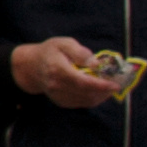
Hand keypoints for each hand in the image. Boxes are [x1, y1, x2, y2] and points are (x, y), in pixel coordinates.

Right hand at [11, 36, 132, 103]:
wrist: (31, 67)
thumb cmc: (50, 52)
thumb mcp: (64, 43)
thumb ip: (80, 52)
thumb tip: (96, 64)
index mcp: (58, 70)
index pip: (83, 82)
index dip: (101, 85)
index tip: (116, 84)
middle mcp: (57, 86)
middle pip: (87, 94)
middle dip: (105, 91)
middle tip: (116, 83)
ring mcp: (58, 96)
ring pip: (86, 101)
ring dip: (101, 96)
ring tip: (108, 86)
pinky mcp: (61, 102)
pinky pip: (82, 103)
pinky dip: (93, 98)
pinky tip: (97, 90)